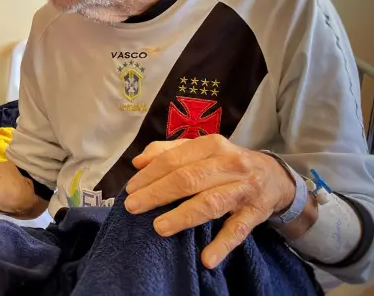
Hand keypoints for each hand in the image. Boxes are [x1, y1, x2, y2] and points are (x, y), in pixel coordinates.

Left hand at [124, 135, 295, 268]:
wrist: (275, 177)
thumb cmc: (227, 162)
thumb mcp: (201, 149)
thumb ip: (169, 152)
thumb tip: (138, 162)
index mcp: (212, 145)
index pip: (174, 160)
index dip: (150, 175)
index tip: (130, 189)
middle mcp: (230, 164)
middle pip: (188, 179)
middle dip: (157, 194)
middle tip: (133, 207)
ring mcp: (244, 190)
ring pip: (210, 203)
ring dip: (183, 217)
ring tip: (159, 227)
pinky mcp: (255, 213)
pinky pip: (237, 231)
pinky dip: (222, 245)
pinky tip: (207, 259)